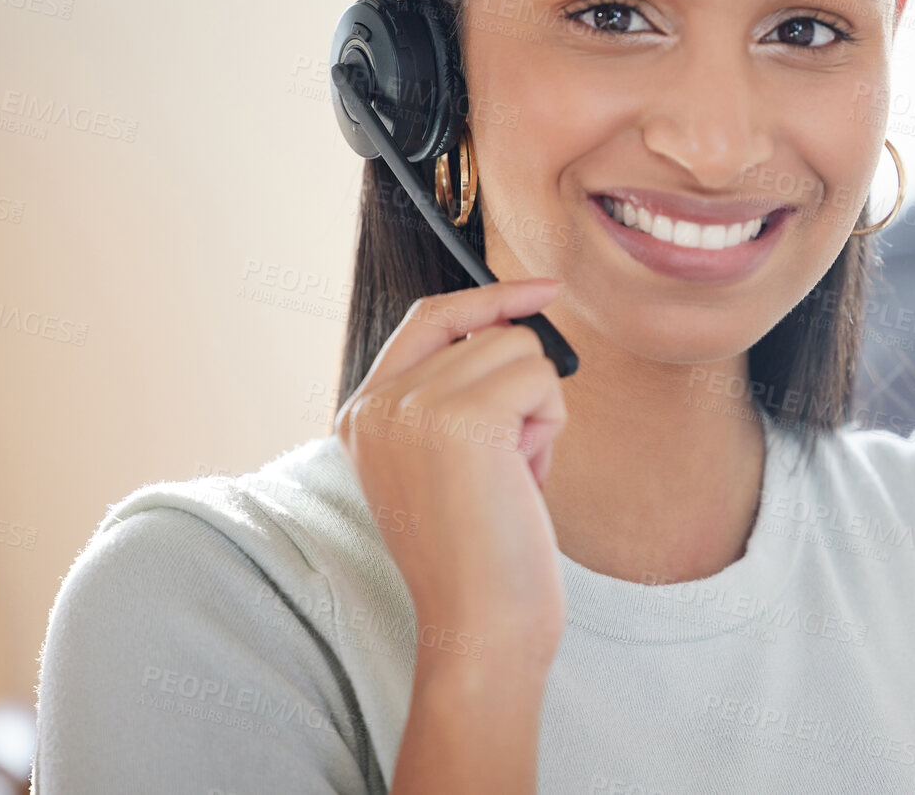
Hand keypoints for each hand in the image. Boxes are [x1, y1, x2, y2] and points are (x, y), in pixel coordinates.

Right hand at [334, 278, 569, 675]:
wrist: (480, 624)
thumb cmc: (484, 553)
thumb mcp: (453, 461)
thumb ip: (461, 394)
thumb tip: (524, 321)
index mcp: (363, 413)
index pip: (429, 318)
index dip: (489, 297)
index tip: (543, 289)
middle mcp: (376, 404)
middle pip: (489, 333)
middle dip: (524, 392)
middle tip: (513, 463)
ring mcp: (412, 406)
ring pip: (521, 351)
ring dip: (540, 413)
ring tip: (514, 477)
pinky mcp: (459, 417)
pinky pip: (540, 378)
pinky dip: (550, 426)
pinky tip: (525, 480)